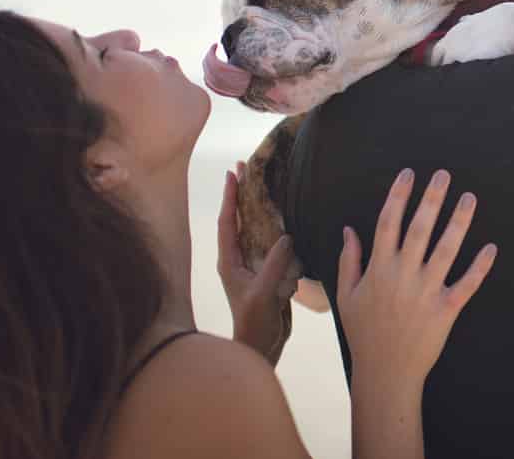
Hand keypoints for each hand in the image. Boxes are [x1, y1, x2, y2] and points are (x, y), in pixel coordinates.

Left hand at [218, 162, 301, 363]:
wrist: (260, 347)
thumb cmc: (254, 322)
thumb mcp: (264, 293)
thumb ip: (274, 265)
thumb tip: (285, 237)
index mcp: (229, 262)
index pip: (228, 223)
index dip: (230, 197)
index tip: (233, 173)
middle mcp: (237, 259)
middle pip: (237, 220)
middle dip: (240, 194)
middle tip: (244, 167)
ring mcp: (250, 265)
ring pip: (251, 229)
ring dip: (256, 207)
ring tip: (262, 185)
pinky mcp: (264, 272)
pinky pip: (266, 242)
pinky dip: (271, 226)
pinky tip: (282, 219)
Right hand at [338, 168, 496, 391]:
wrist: (385, 371)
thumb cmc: (364, 332)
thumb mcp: (346, 294)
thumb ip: (348, 259)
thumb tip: (349, 229)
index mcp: (378, 268)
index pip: (388, 222)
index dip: (398, 195)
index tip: (408, 174)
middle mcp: (403, 275)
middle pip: (420, 228)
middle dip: (432, 198)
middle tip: (444, 174)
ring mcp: (426, 291)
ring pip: (447, 249)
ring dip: (459, 221)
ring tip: (469, 198)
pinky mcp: (446, 309)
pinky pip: (467, 284)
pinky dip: (480, 266)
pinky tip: (491, 247)